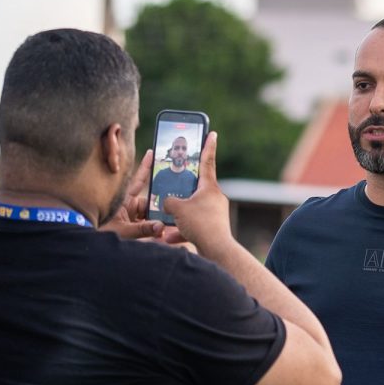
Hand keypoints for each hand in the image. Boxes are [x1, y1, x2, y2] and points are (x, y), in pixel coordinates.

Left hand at [101, 150, 164, 239]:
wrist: (88, 240)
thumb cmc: (100, 232)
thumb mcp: (122, 231)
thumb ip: (142, 229)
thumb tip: (161, 226)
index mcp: (124, 198)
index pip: (139, 179)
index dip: (146, 166)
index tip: (152, 152)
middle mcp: (128, 204)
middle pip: (150, 201)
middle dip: (161, 206)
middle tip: (173, 208)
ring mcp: (130, 214)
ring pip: (149, 214)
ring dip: (157, 221)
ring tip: (167, 228)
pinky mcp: (131, 224)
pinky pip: (146, 224)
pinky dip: (153, 229)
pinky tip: (161, 234)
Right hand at [163, 132, 232, 255]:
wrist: (217, 251)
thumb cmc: (200, 224)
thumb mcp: (177, 208)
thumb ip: (167, 200)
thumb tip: (166, 202)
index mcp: (209, 187)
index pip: (207, 161)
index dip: (208, 146)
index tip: (212, 133)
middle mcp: (214, 198)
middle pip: (196, 187)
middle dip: (182, 188)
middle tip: (173, 182)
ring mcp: (214, 213)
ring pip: (192, 209)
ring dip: (179, 216)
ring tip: (166, 222)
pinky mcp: (212, 228)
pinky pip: (193, 225)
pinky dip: (181, 231)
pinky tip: (169, 238)